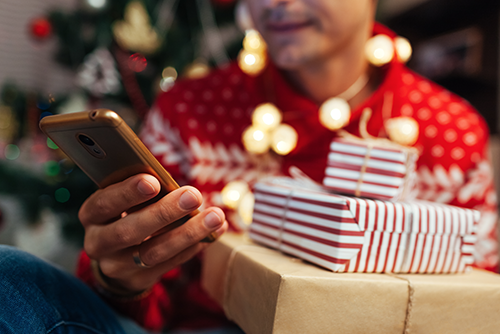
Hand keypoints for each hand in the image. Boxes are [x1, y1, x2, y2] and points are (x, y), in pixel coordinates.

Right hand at [78, 174, 227, 293]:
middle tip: (193, 195)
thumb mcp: (124, 197)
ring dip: (188, 233)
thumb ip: (142, 189)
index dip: (127, 193)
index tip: (153, 181)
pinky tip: (215, 231)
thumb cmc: (126, 211)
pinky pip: (170, 263)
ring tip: (215, 216)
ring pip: (154, 252)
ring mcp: (117, 266)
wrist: (117, 254)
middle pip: (130, 231)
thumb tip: (173, 182)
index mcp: (91, 214)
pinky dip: (195, 245)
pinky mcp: (139, 279)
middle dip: (164, 212)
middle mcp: (98, 242)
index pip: (104, 203)